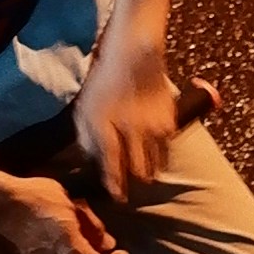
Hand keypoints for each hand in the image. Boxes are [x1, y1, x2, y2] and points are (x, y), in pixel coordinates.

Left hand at [75, 29, 179, 211]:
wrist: (134, 57)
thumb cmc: (104, 85)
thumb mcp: (85, 110)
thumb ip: (87, 139)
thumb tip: (91, 164)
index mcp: (105, 124)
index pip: (112, 164)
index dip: (115, 185)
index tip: (117, 196)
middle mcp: (131, 128)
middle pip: (138, 171)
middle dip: (134, 183)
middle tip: (129, 187)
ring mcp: (152, 126)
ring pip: (155, 164)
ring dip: (148, 172)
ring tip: (141, 172)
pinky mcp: (169, 122)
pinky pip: (166, 151)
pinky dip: (160, 157)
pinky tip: (151, 154)